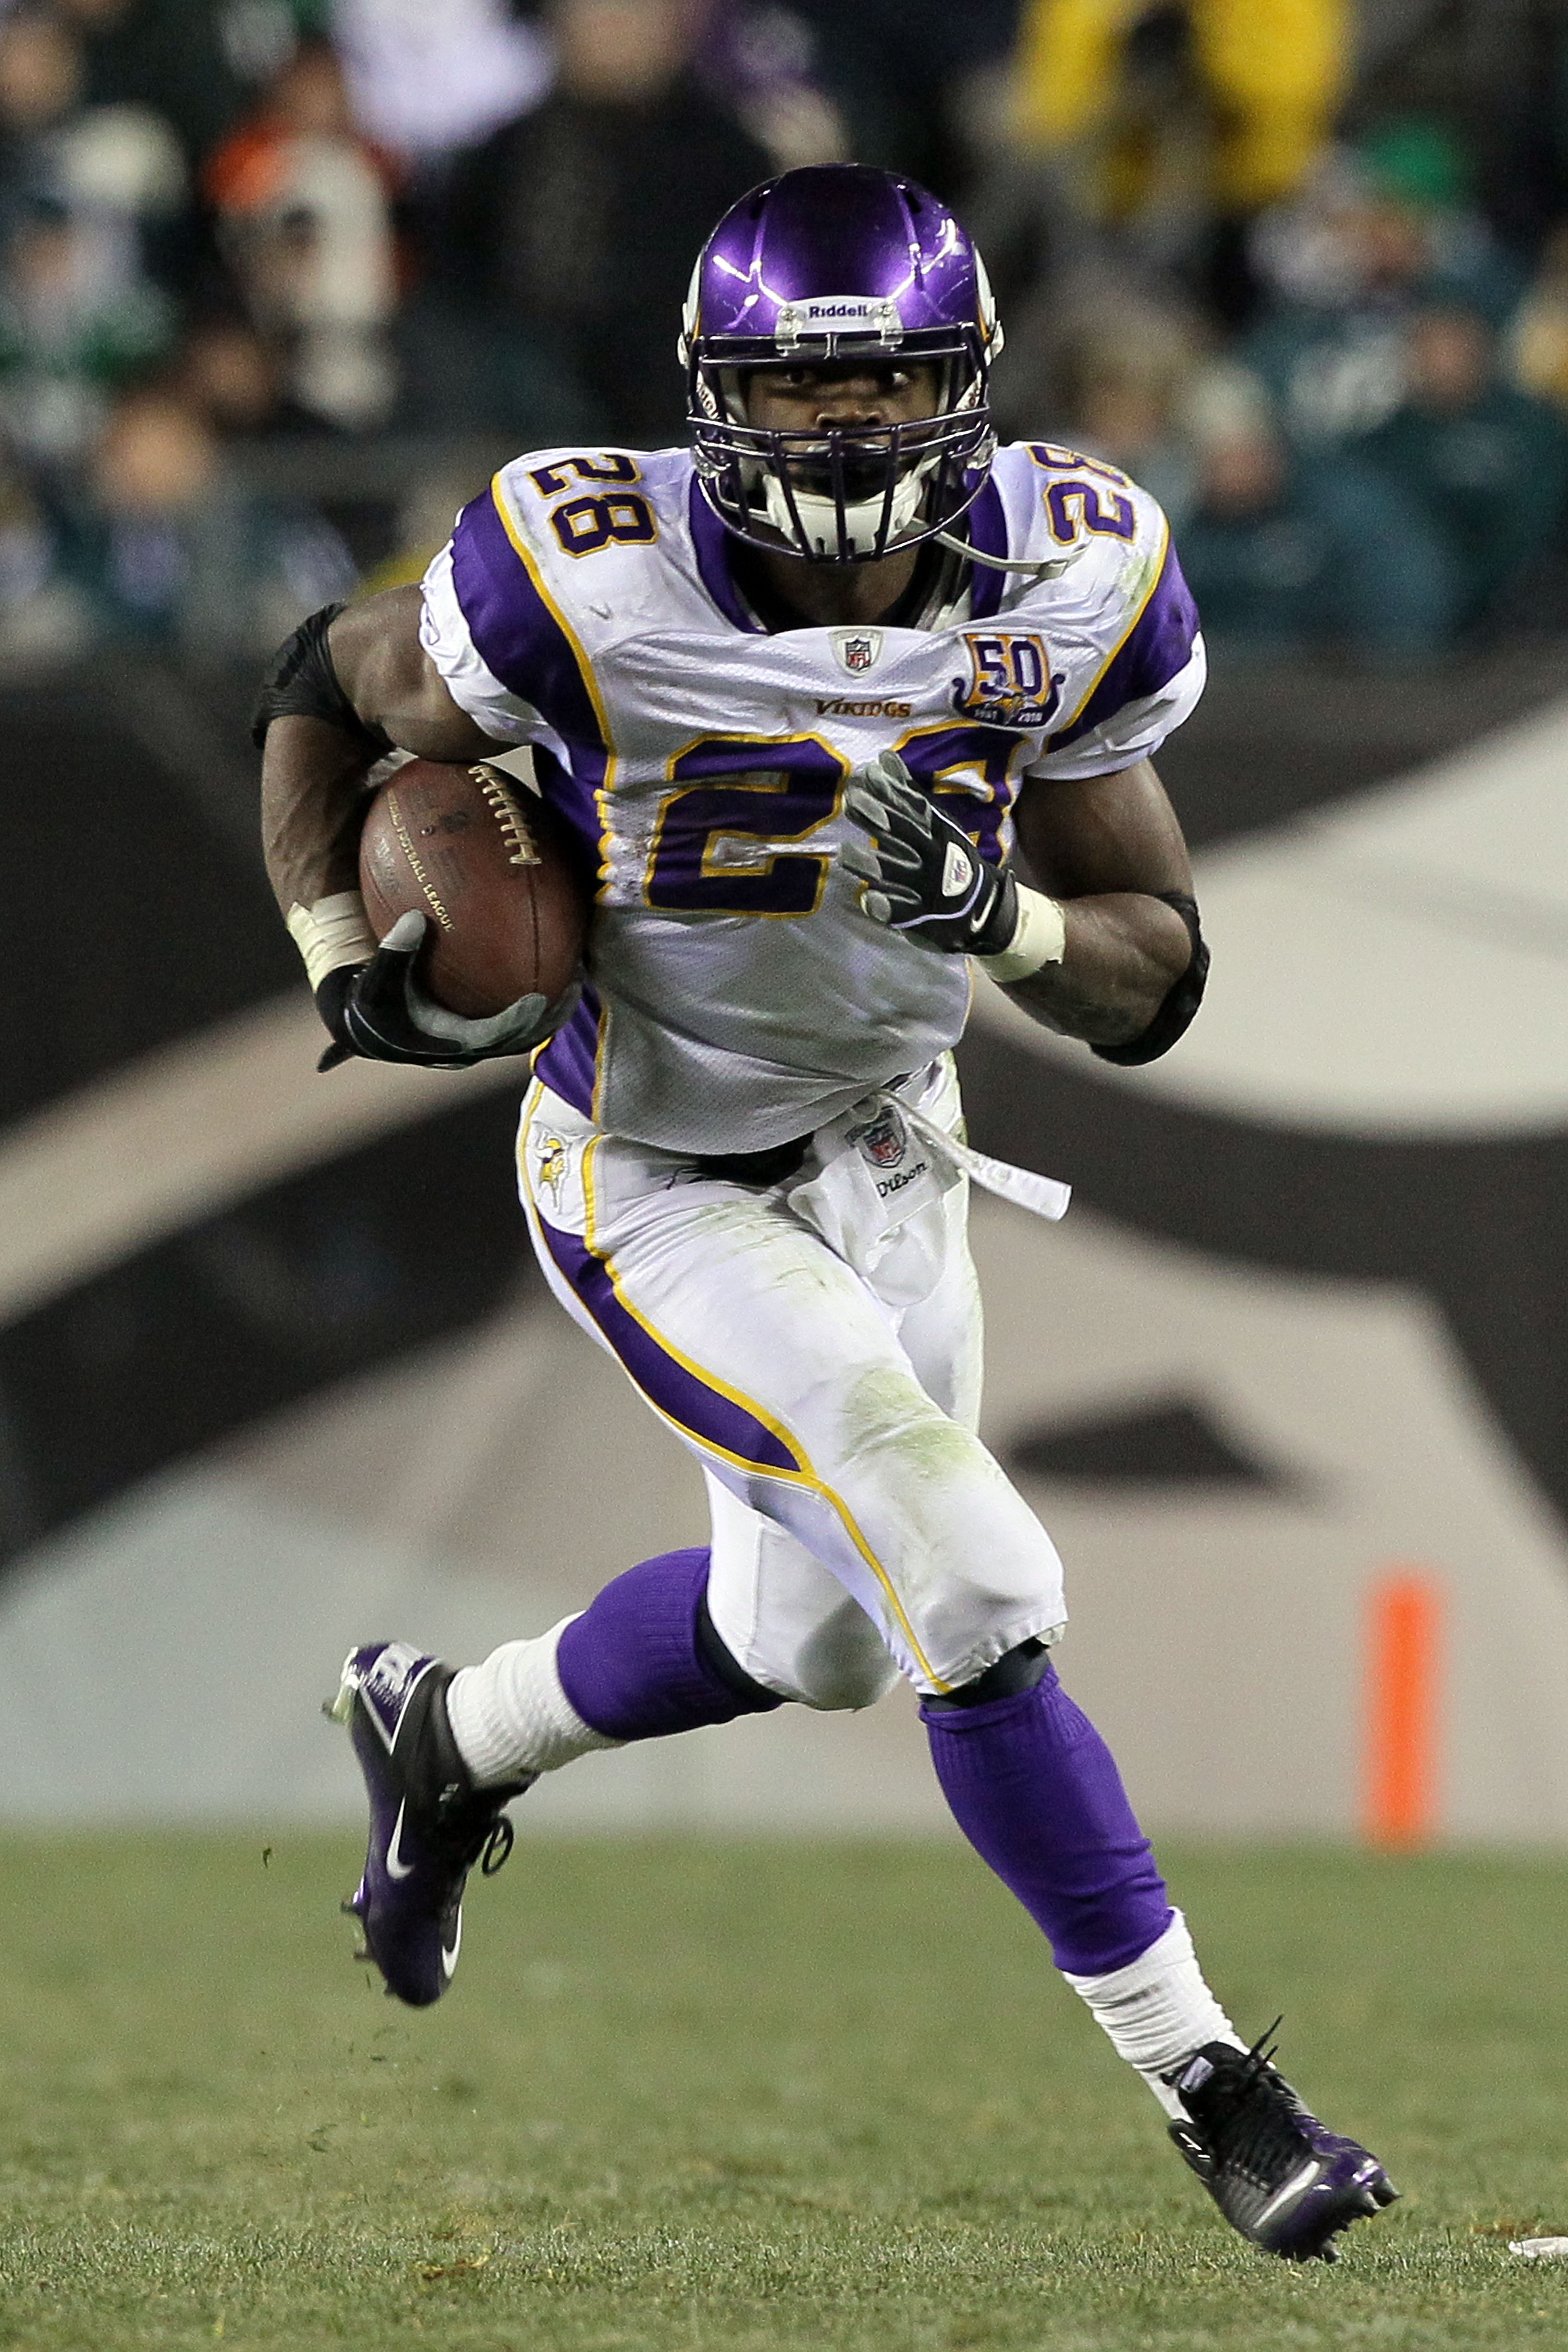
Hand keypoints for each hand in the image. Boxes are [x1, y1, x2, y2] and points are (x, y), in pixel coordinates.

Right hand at [315, 912, 577, 1070]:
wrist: (370, 1024)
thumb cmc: (374, 1001)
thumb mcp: (375, 980)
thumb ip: (394, 953)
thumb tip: (414, 919)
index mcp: (447, 1043)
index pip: (490, 1037)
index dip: (517, 1022)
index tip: (539, 1000)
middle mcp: (468, 1049)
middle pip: (520, 1040)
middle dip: (549, 1017)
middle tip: (573, 986)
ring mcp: (477, 1043)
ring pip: (524, 1033)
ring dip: (551, 1011)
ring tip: (575, 978)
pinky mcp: (480, 1031)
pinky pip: (517, 1019)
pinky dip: (537, 1002)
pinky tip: (553, 967)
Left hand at [842, 749, 1017, 954]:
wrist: (980, 905)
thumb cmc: (947, 857)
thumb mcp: (935, 823)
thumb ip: (908, 795)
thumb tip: (883, 759)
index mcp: (937, 832)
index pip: (913, 808)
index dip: (891, 791)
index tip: (869, 773)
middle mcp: (932, 856)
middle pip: (902, 835)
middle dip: (877, 817)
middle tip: (852, 799)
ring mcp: (925, 887)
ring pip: (895, 873)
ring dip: (871, 863)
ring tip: (844, 851)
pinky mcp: (918, 915)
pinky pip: (900, 911)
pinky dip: (885, 906)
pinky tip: (868, 900)